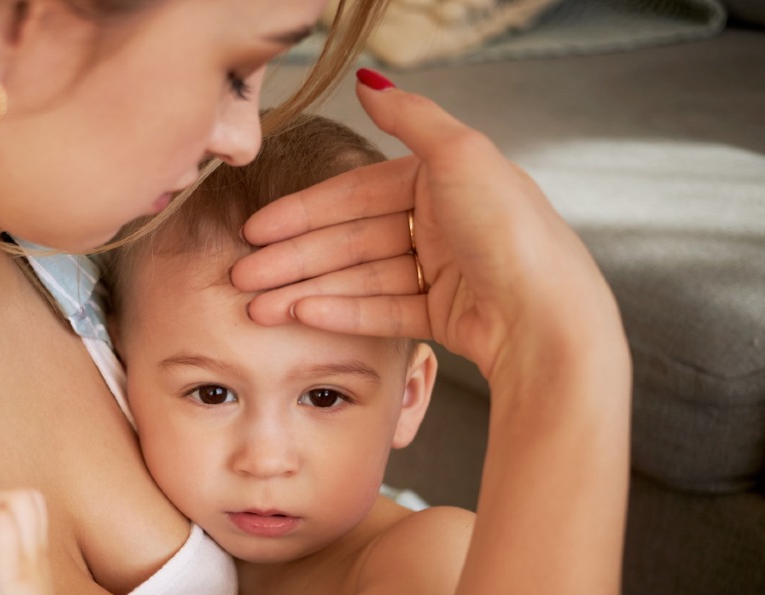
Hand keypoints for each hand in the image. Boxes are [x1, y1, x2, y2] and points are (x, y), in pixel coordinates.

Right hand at [232, 73, 623, 379]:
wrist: (548, 317)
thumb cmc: (513, 231)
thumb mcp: (461, 155)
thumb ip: (410, 116)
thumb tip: (369, 80)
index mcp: (442, 180)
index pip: (355, 195)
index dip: (302, 212)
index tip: (258, 230)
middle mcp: (439, 223)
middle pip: (349, 240)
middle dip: (293, 259)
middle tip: (244, 276)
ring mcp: (439, 272)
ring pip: (357, 278)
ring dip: (306, 290)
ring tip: (259, 307)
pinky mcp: (442, 314)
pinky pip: (380, 310)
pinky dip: (340, 311)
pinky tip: (302, 314)